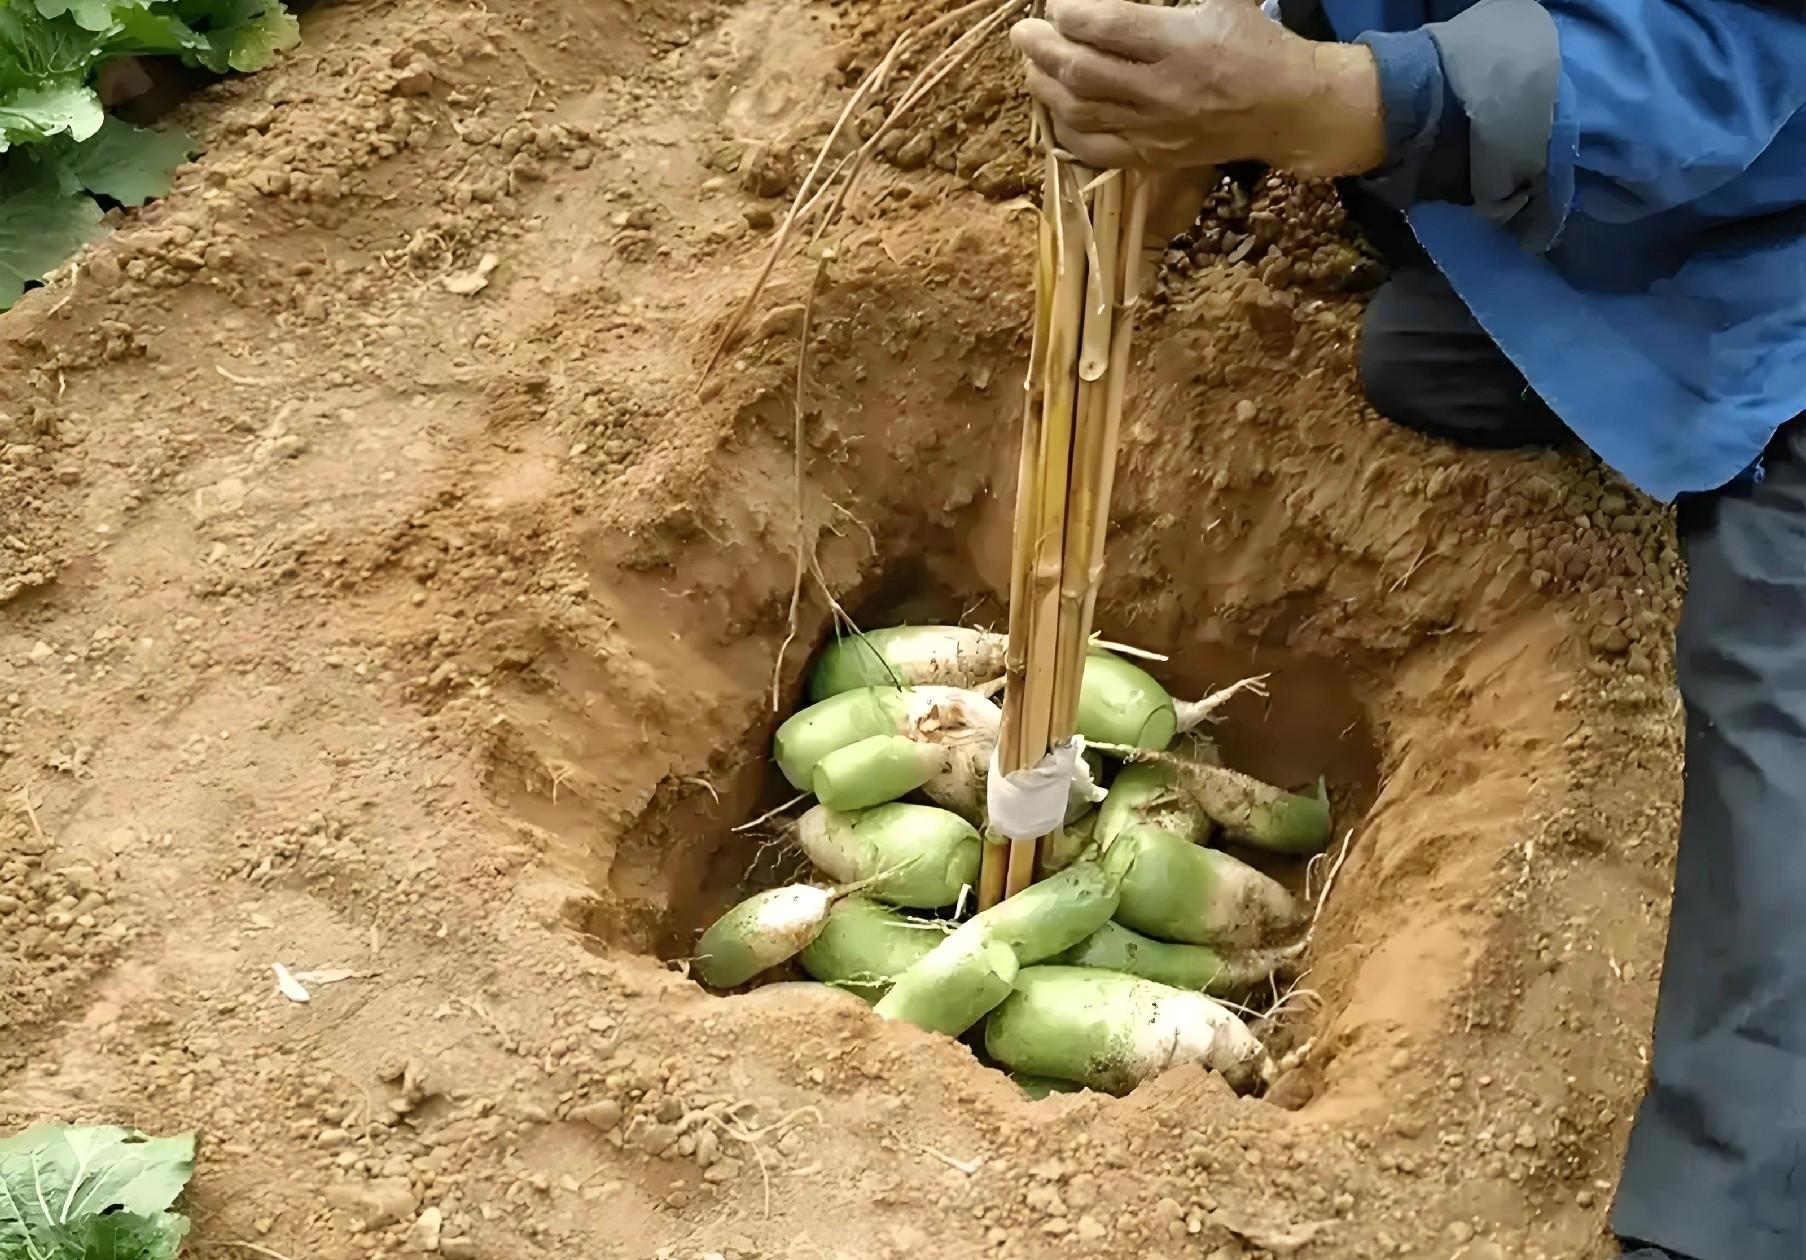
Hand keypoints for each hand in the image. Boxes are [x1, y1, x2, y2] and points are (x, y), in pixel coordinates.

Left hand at [1010, 0, 1384, 177]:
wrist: (1288, 108)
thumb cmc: (1255, 42)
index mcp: (1180, 43)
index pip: (1106, 26)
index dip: (1069, 13)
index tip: (1055, 4)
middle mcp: (1162, 90)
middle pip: (1081, 72)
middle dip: (1042, 50)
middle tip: (1022, 34)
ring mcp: (1155, 129)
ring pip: (1080, 113)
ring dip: (1045, 89)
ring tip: (1031, 67)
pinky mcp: (1154, 157)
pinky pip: (1095, 151)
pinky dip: (1066, 131)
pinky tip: (1055, 110)